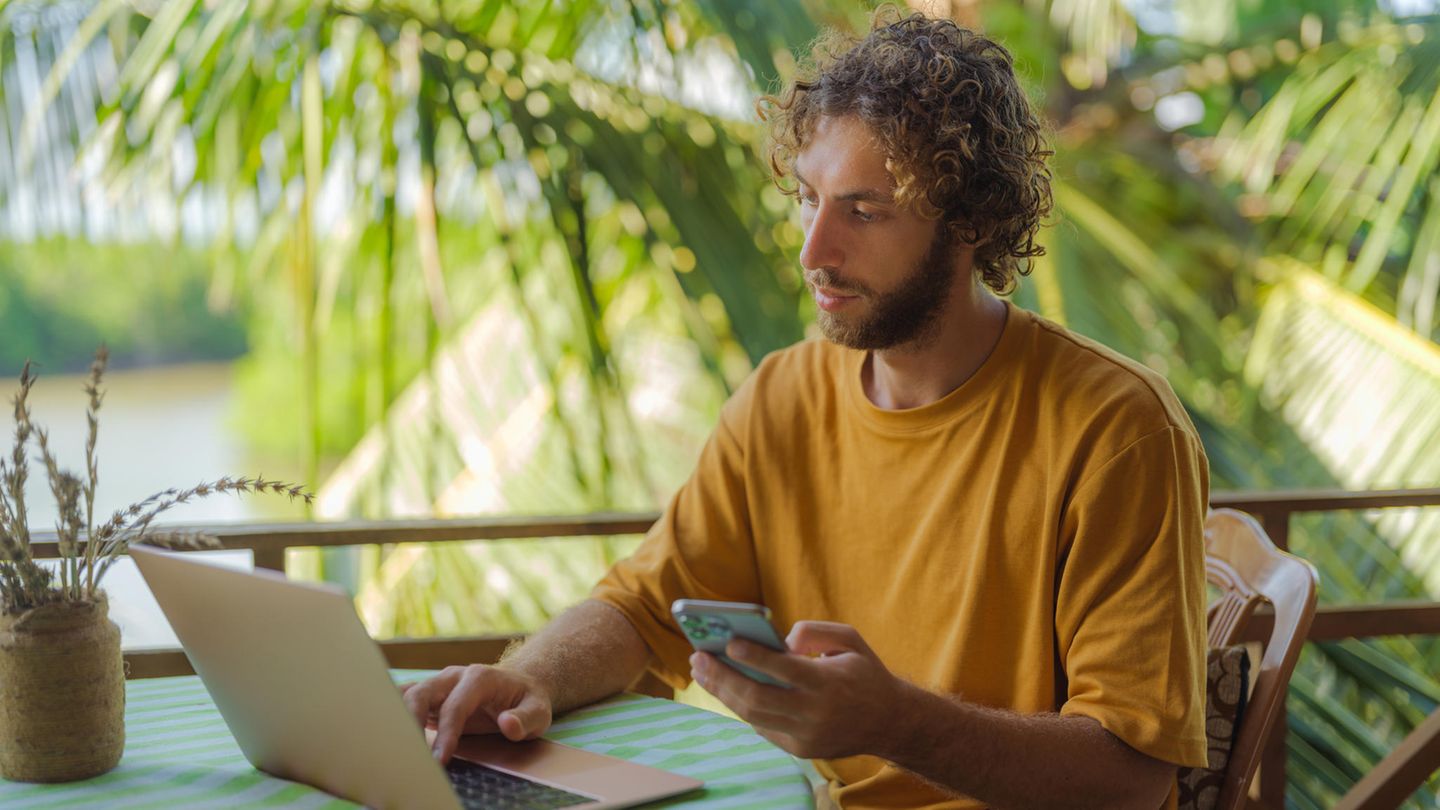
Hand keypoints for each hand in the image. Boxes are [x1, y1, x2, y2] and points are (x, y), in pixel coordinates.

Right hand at [399, 665, 553, 763]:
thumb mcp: (539, 711)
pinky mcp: (431, 695)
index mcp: (479, 678)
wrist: (519, 685)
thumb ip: (526, 719)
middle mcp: (454, 676)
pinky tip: (386, 734)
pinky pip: (404, 699)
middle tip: (410, 755)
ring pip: (407, 694)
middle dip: (411, 723)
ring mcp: (439, 684)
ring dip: (397, 719)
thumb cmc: (527, 701)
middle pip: (421, 693)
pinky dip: (392, 714)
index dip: (446, 734)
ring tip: (393, 748)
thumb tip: (508, 724)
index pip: (456, 706)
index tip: (440, 760)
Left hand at [689, 621, 904, 759]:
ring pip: (753, 716)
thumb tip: (782, 640)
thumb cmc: (865, 673)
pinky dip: (741, 707)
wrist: (889, 722)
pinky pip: (763, 727)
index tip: (729, 642)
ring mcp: (806, 735)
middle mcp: (815, 713)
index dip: (754, 657)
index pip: (784, 670)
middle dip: (723, 677)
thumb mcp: (850, 640)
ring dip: (723, 693)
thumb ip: (815, 631)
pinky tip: (725, 688)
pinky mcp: (800, 749)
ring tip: (703, 671)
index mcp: (829, 683)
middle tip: (699, 658)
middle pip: (758, 698)